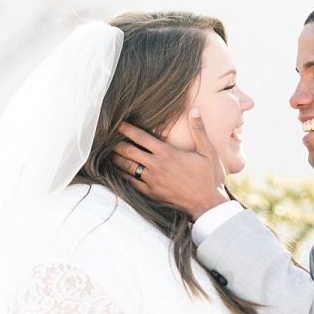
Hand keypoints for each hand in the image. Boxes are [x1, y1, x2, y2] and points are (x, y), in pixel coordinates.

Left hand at [113, 113, 228, 217]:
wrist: (205, 203)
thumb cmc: (207, 177)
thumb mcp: (207, 151)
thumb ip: (199, 130)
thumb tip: (194, 110)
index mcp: (167, 153)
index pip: (141, 137)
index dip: (127, 129)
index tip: (118, 124)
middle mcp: (156, 165)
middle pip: (129, 151)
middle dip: (116, 143)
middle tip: (106, 138)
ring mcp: (151, 180)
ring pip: (127, 167)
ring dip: (116, 159)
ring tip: (108, 153)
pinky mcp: (150, 192)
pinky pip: (131, 183)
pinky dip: (122, 176)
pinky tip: (117, 172)